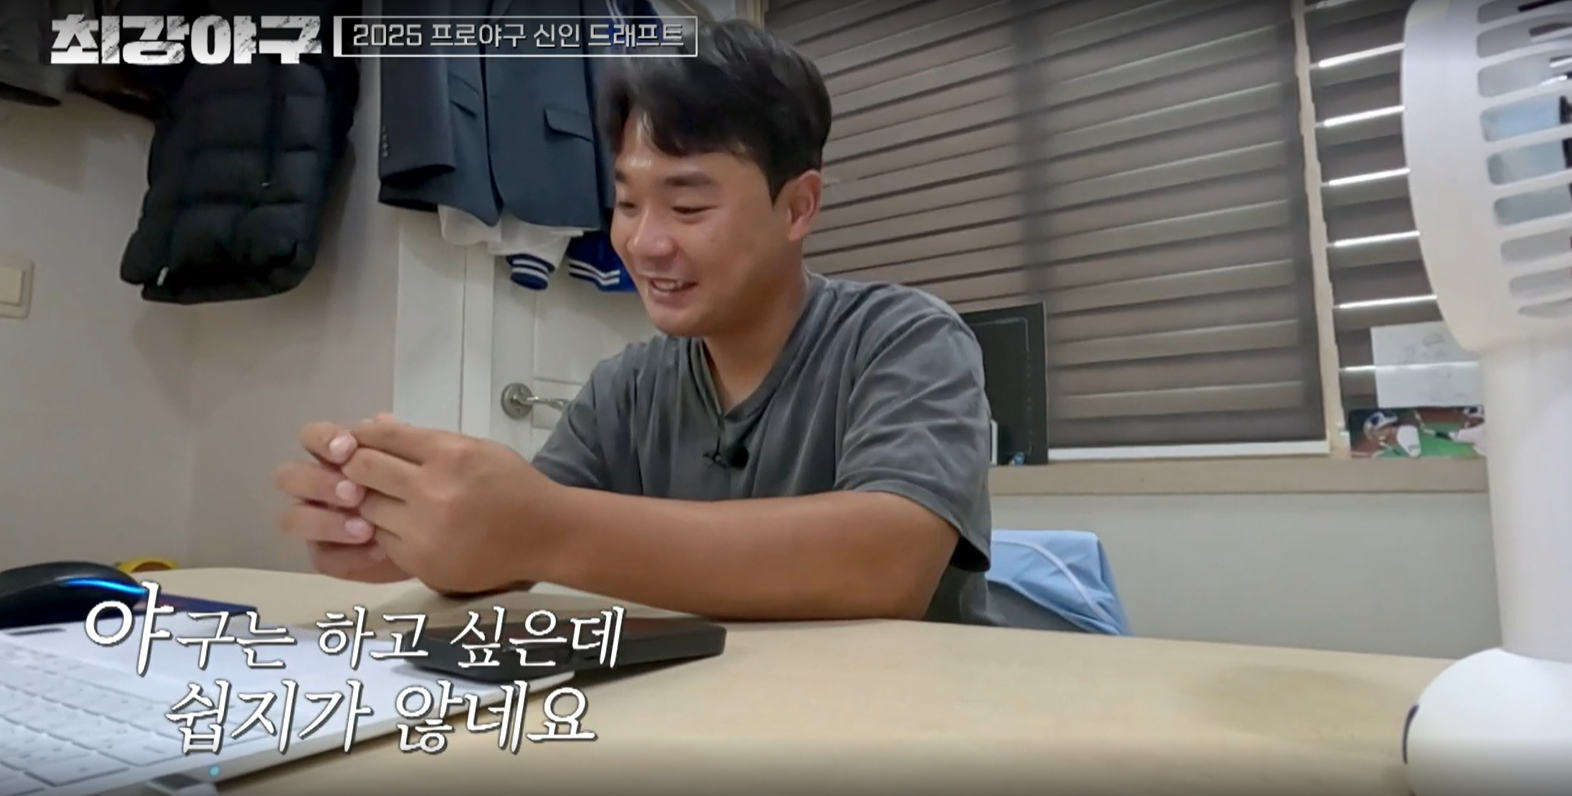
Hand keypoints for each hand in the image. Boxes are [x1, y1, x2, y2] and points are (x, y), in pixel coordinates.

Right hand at [274, 421, 412, 583]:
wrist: (443, 532)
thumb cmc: (425, 490)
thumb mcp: (419, 464)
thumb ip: (396, 443)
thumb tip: (379, 421)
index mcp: (334, 456)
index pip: (312, 438)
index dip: (324, 440)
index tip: (348, 448)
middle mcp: (317, 486)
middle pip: (290, 477)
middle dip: (319, 482)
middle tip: (354, 493)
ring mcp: (317, 521)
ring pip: (293, 519)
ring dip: (326, 522)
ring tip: (366, 528)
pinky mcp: (328, 554)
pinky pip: (323, 557)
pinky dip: (349, 555)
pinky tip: (379, 551)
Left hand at [339, 417, 562, 594]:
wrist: (547, 536)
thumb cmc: (513, 485)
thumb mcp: (476, 449)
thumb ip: (425, 440)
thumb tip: (373, 426)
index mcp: (450, 455)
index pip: (384, 437)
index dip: (363, 437)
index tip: (356, 441)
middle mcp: (432, 492)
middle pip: (365, 471)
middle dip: (356, 467)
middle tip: (359, 470)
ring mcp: (424, 532)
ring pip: (367, 509)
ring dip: (370, 501)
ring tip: (387, 499)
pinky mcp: (422, 563)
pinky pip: (383, 540)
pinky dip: (388, 531)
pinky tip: (406, 526)